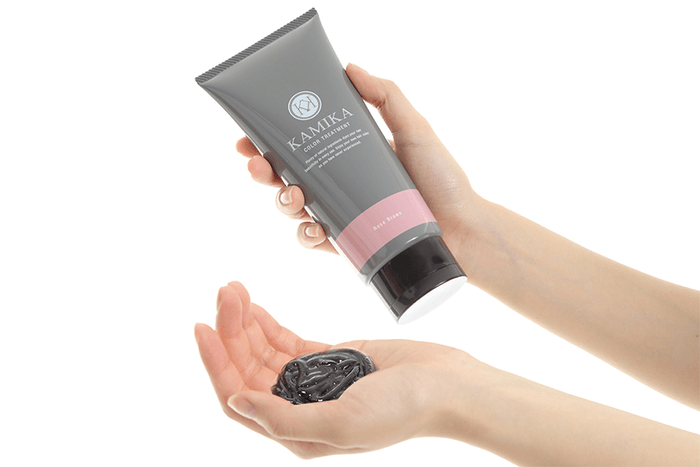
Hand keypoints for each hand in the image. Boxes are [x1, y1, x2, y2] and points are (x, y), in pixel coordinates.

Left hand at [194, 281, 477, 458]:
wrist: (447, 386)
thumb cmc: (403, 410)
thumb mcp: (341, 423)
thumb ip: (283, 418)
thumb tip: (235, 401)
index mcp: (296, 432)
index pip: (239, 397)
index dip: (215, 364)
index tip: (202, 327)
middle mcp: (298, 408)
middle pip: (247, 368)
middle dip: (231, 331)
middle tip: (225, 292)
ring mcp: (312, 381)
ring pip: (263, 352)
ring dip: (245, 322)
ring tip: (233, 289)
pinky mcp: (328, 358)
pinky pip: (285, 340)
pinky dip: (266, 323)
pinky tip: (253, 305)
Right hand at [236, 64, 477, 261]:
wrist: (463, 228)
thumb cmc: (442, 178)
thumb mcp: (414, 128)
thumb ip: (385, 95)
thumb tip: (349, 66)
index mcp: (347, 154)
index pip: (299, 144)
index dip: (269, 140)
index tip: (247, 135)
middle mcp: (340, 183)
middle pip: (287, 175)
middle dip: (264, 170)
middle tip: (258, 164)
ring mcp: (341, 214)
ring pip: (294, 208)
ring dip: (281, 201)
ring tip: (292, 194)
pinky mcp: (348, 243)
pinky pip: (315, 240)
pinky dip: (307, 235)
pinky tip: (315, 228)